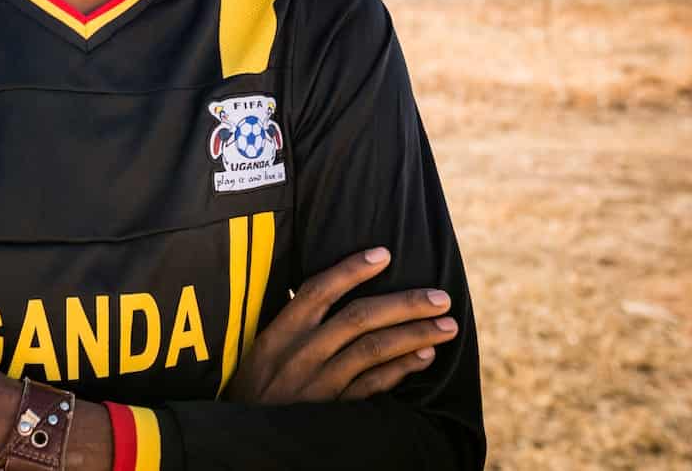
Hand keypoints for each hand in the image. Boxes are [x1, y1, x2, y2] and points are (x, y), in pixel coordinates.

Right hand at [225, 247, 457, 403]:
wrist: (245, 437)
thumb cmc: (254, 386)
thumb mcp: (260, 349)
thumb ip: (290, 322)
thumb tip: (325, 290)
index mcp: (279, 332)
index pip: (317, 291)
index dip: (351, 270)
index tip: (384, 254)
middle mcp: (301, 353)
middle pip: (358, 319)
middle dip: (404, 305)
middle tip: (440, 297)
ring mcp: (319, 383)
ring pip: (373, 351)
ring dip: (414, 335)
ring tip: (446, 325)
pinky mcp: (333, 410)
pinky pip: (373, 387)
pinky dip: (401, 369)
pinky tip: (425, 356)